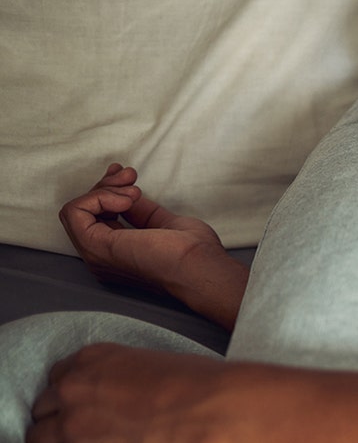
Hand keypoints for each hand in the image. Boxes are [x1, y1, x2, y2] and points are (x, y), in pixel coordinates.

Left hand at [25, 343, 224, 442]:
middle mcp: (75, 389)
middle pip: (43, 409)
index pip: (57, 379)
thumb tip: (130, 394)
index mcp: (94, 359)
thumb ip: (127, 374)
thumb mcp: (157, 362)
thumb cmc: (202, 386)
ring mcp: (74, 426)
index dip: (71, 397)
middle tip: (86, 435)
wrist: (216, 413)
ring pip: (37, 440)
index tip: (84, 408)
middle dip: (60, 422)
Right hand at [59, 163, 224, 294]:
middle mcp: (102, 257)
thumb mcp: (163, 223)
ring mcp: (96, 255)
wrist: (199, 266)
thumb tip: (128, 195)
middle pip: (86, 211)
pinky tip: (125, 200)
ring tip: (134, 190)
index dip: (108, 192)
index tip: (129, 177)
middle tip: (130, 176)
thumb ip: (141, 211)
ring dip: (104, 190)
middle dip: (106, 185)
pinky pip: (74, 212)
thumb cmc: (192, 253)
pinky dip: (98, 197)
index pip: (97, 217)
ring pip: (77, 209)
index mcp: (118, 254)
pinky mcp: (95, 248)